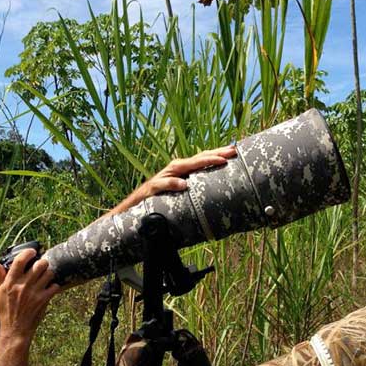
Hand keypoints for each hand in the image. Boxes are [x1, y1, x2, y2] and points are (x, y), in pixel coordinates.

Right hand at [0, 248, 59, 342]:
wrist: (15, 329)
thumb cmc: (6, 311)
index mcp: (10, 282)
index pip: (20, 261)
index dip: (28, 252)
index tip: (33, 251)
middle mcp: (22, 286)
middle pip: (39, 264)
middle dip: (43, 263)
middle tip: (42, 266)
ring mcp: (34, 293)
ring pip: (49, 273)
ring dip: (49, 274)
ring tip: (46, 277)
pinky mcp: (43, 300)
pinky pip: (54, 286)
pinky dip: (54, 286)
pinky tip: (49, 289)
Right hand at [113, 145, 237, 213]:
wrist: (131, 213)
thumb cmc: (159, 206)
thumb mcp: (181, 201)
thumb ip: (194, 198)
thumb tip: (216, 201)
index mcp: (181, 173)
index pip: (201, 160)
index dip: (217, 155)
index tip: (235, 152)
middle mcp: (172, 172)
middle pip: (195, 159)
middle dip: (214, 154)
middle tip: (231, 153)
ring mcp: (161, 179)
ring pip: (181, 167)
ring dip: (199, 163)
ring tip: (217, 161)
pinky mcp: (151, 190)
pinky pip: (162, 185)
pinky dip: (172, 184)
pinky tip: (184, 184)